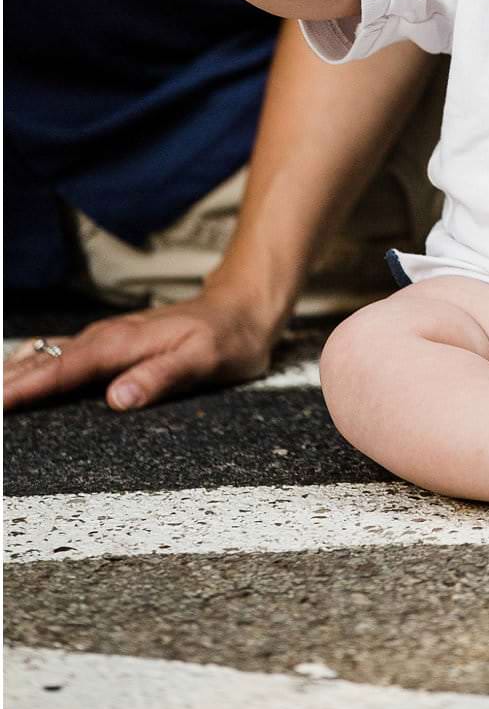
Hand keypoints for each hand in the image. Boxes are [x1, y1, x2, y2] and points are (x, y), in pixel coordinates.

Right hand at [2, 282, 274, 414]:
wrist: (245, 307)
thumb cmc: (228, 339)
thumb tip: (116, 400)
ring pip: (48, 354)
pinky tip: (20, 372)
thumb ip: (160, 378)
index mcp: (122, 344)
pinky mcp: (112, 343)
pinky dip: (34, 364)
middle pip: (44, 361)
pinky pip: (62, 354)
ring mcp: (107, 338)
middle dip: (7, 382)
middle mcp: (107, 338)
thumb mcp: (204, 361)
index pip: (62, 370)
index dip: (26, 389)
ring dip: (14, 372)